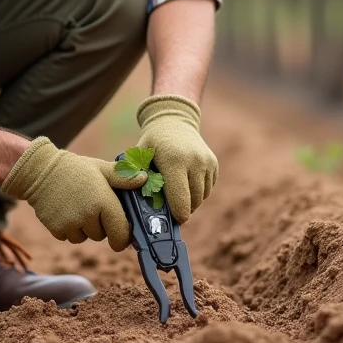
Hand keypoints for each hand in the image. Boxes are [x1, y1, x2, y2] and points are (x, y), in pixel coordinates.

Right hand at [1, 137, 146, 250]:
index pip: (121, 233)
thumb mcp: (101, 169)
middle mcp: (88, 215)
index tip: (122, 235)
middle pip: (102, 236)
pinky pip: (69, 237)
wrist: (40, 170)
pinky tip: (65, 211)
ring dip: (84, 228)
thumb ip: (123, 177)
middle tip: (92, 206)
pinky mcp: (57, 229)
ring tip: (77, 206)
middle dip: (100, 226)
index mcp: (104, 201)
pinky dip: (69, 229)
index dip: (124, 237)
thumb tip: (145, 179)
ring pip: (85, 238)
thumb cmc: (76, 169)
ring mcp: (71, 224)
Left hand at [136, 94, 217, 222]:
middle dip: (183, 209)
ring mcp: (207, 162)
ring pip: (202, 197)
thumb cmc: (152, 143)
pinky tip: (186, 183)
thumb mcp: (139, 155)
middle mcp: (195, 161)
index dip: (177, 215)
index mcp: (174, 161)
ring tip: (177, 194)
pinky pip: (208, 188)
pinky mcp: (214, 163)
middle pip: (193, 201)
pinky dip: (199, 191)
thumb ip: (133, 175)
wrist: (173, 121)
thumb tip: (129, 199)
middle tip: (171, 208)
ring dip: (191, 201)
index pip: (181, 200)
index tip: (172, 220)